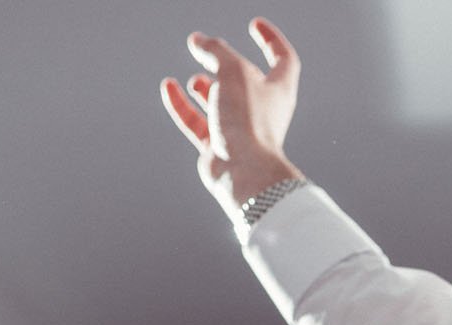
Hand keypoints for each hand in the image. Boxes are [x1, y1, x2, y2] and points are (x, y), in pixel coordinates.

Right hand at [160, 18, 302, 223]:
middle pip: (245, 81)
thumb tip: (198, 41)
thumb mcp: (233, 70)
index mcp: (278, 91)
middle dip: (226, 64)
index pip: (282, 58)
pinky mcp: (216, 147)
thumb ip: (216, 50)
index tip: (255, 25)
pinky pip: (196, 122)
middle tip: (206, 49)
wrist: (243, 171)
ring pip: (220, 104)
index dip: (271, 39)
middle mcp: (262, 111)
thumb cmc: (248, 121)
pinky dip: (181, 104)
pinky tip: (169, 87)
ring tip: (195, 78)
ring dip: (206, 87)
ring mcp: (239, 131)